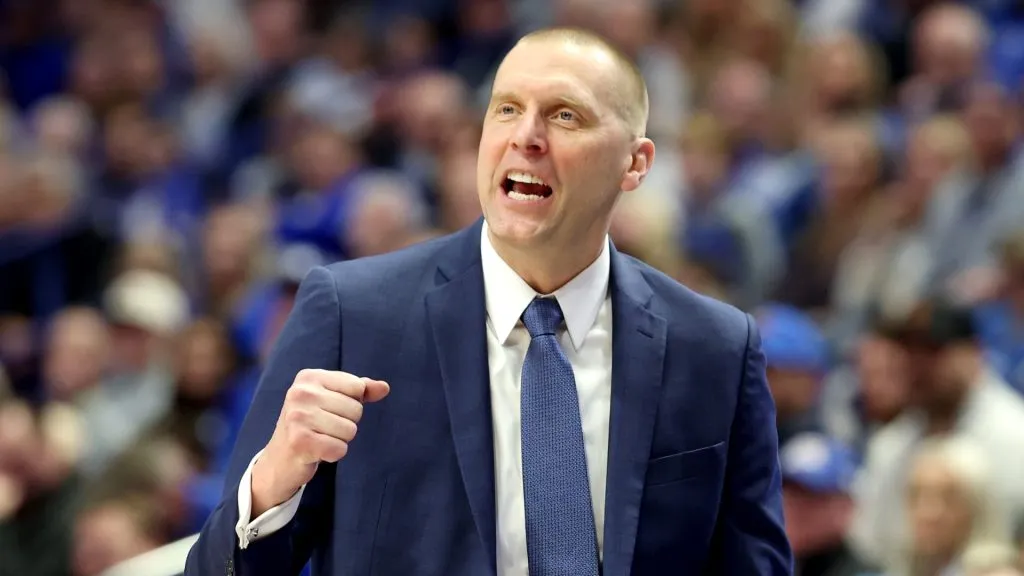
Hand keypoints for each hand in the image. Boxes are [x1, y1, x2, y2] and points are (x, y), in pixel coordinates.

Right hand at [251, 369, 389, 514]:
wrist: (279, 459)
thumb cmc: (311, 425)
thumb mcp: (333, 400)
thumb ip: (360, 391)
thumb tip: (384, 387)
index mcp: (309, 377)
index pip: (357, 387)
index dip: (352, 403)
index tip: (329, 410)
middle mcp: (300, 392)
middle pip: (356, 409)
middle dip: (346, 424)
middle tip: (323, 429)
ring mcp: (298, 416)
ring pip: (350, 430)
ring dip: (339, 440)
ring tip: (319, 439)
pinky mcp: (299, 441)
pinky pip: (340, 448)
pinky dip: (333, 454)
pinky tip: (317, 452)